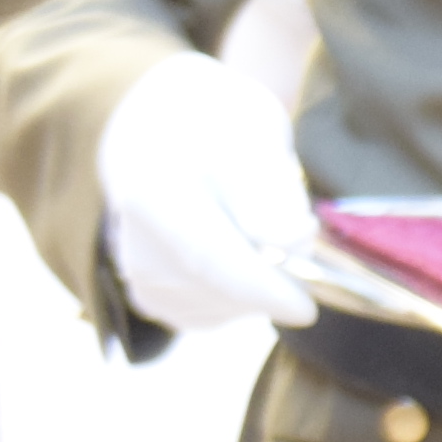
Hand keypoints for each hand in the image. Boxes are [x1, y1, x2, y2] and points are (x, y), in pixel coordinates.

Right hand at [97, 50, 318, 336]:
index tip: (306, 309)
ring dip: (260, 282)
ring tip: (253, 226)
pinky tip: (237, 253)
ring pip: (226, 307)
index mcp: (153, 192)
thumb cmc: (215, 127)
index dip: (261, 289)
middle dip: (274, 274)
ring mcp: (140, 276)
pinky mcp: (152, 298)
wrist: (165, 134)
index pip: (209, 259)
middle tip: (286, 221)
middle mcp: (135, 243)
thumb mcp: (254, 134)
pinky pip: (217, 314)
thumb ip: (272, 189)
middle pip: (222, 290)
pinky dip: (241, 294)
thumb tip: (292, 240)